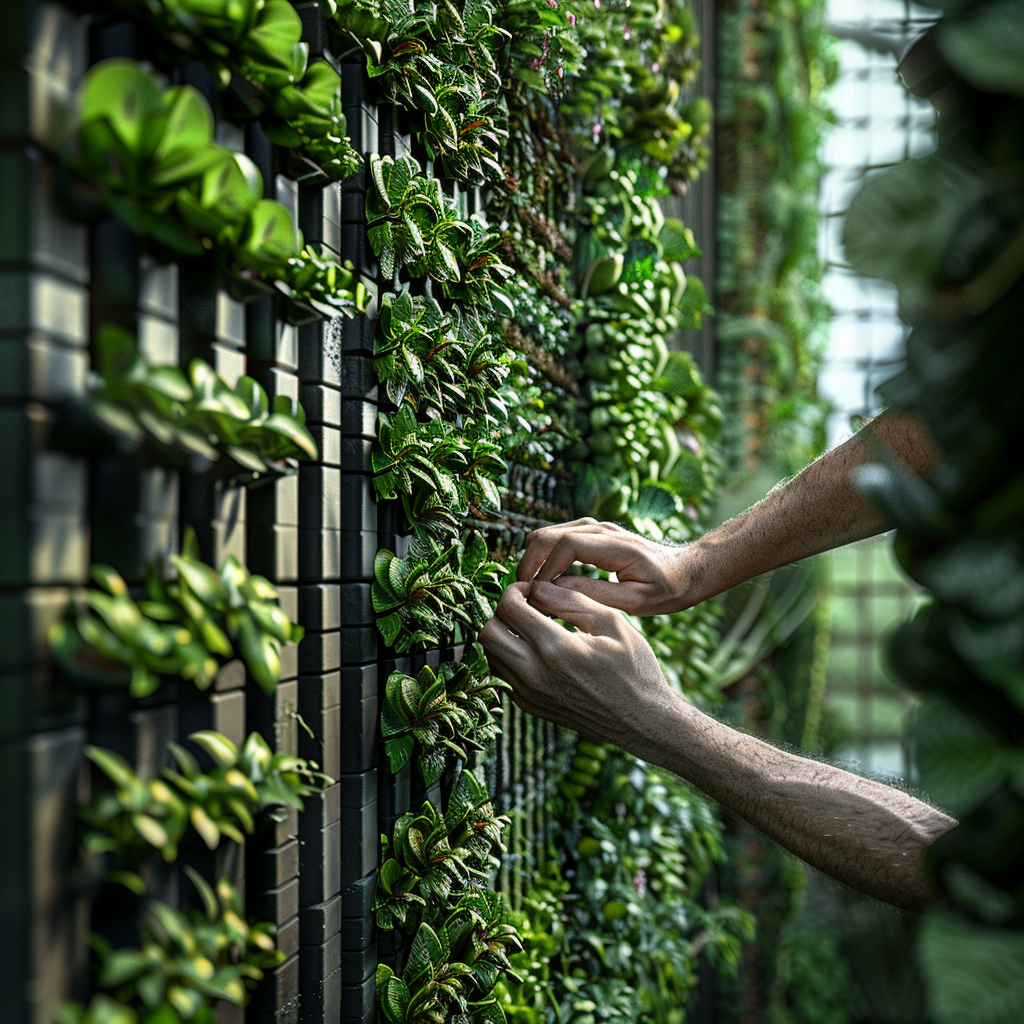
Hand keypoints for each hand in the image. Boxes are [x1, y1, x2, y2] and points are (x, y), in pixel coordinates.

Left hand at [478, 581, 685, 757]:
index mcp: (557, 650)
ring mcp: (530, 695)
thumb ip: (571, 600)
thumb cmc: (633, 668)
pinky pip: (502, 674)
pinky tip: (533, 648)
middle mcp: (536, 675)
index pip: (509, 609)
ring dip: (502, 633)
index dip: (514, 591)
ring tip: (529, 625)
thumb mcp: (611, 622)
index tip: (529, 588)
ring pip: (489, 655)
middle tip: (524, 604)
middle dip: (501, 611)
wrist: (642, 720)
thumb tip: (537, 587)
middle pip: (487, 633)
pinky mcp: (530, 706)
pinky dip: (508, 655)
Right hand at [516, 518, 694, 614]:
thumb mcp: (637, 602)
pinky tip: (544, 579)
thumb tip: (557, 589)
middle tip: (522, 592)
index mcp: (617, 547)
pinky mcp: (593, 533)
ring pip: (549, 533)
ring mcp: (597, 528)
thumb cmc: (668, 590)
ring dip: (534, 559)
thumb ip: (596, 594)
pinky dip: (545, 556)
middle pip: (549, 534)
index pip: (567, 545)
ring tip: (530, 589)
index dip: (545, 568)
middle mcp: (603, 530)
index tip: (535, 593)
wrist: (687, 569)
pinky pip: (558, 537)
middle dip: (530, 562)